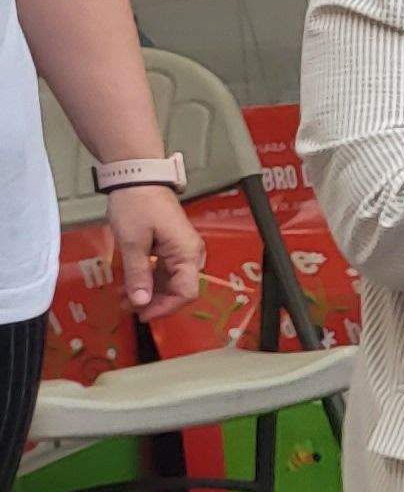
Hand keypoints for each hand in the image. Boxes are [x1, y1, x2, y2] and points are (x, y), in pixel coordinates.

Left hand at [103, 183, 203, 318]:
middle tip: (128, 309)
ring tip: (124, 299)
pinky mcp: (171, 245)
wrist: (137, 177)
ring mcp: (182, 249)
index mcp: (187, 254)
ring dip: (150, 292)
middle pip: (180, 289)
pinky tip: (131, 284)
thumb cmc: (137, 206)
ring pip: (171, 281)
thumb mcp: (133, 242)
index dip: (165, 307)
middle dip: (155, 302)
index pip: (186, 292)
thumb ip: (139, 274)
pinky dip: (149, 279)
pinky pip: (165, 270)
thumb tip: (141, 302)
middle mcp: (191, 254)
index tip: (141, 314)